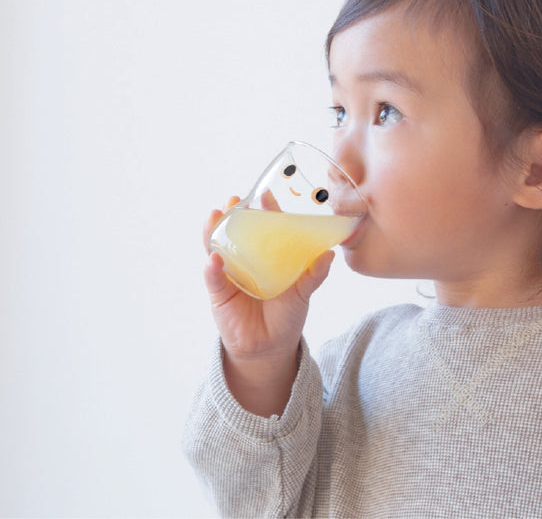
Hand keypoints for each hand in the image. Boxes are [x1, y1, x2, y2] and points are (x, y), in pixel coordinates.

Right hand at [202, 196, 334, 414]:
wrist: (270, 347)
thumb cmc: (287, 315)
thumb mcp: (303, 293)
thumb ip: (314, 275)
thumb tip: (329, 254)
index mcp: (270, 254)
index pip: (266, 226)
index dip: (265, 209)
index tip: (265, 194)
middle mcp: (248, 258)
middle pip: (237, 230)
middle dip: (233, 213)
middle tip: (234, 200)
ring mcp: (230, 272)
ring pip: (218, 246)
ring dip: (214, 230)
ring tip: (215, 217)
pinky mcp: (219, 291)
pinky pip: (213, 277)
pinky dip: (211, 267)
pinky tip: (214, 259)